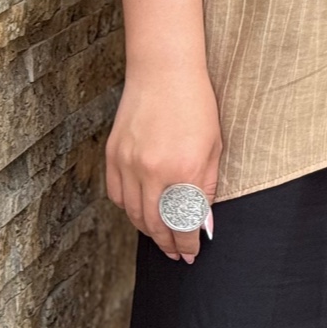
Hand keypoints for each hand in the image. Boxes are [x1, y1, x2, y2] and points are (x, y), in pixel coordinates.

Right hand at [107, 62, 221, 264]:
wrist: (164, 72)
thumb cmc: (197, 106)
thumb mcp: (213, 148)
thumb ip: (207, 187)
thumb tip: (202, 222)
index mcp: (185, 171)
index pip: (184, 223)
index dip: (187, 244)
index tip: (190, 255)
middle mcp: (153, 172)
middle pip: (156, 224)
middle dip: (168, 243)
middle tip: (176, 254)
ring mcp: (128, 164)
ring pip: (134, 214)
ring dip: (148, 230)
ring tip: (161, 236)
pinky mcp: (112, 156)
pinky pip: (118, 195)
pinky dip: (129, 209)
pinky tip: (141, 211)